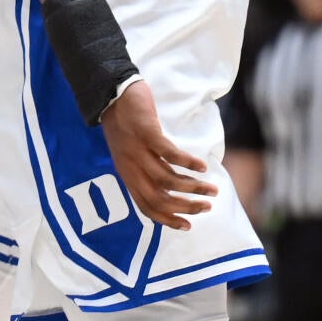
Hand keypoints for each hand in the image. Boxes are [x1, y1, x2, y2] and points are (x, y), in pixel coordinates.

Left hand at [99, 81, 217, 230]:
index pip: (145, 206)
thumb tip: (169, 191)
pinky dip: (188, 163)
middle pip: (159, 198)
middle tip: (207, 207)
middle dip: (186, 207)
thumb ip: (145, 171)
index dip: (167, 219)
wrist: (110, 94)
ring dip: (193, 187)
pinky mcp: (146, 132)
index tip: (188, 226)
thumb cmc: (124, 124)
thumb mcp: (129, 154)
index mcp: (127, 174)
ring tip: (211, 189)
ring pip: (167, 179)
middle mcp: (131, 166)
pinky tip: (202, 167)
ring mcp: (137, 150)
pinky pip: (170, 154)